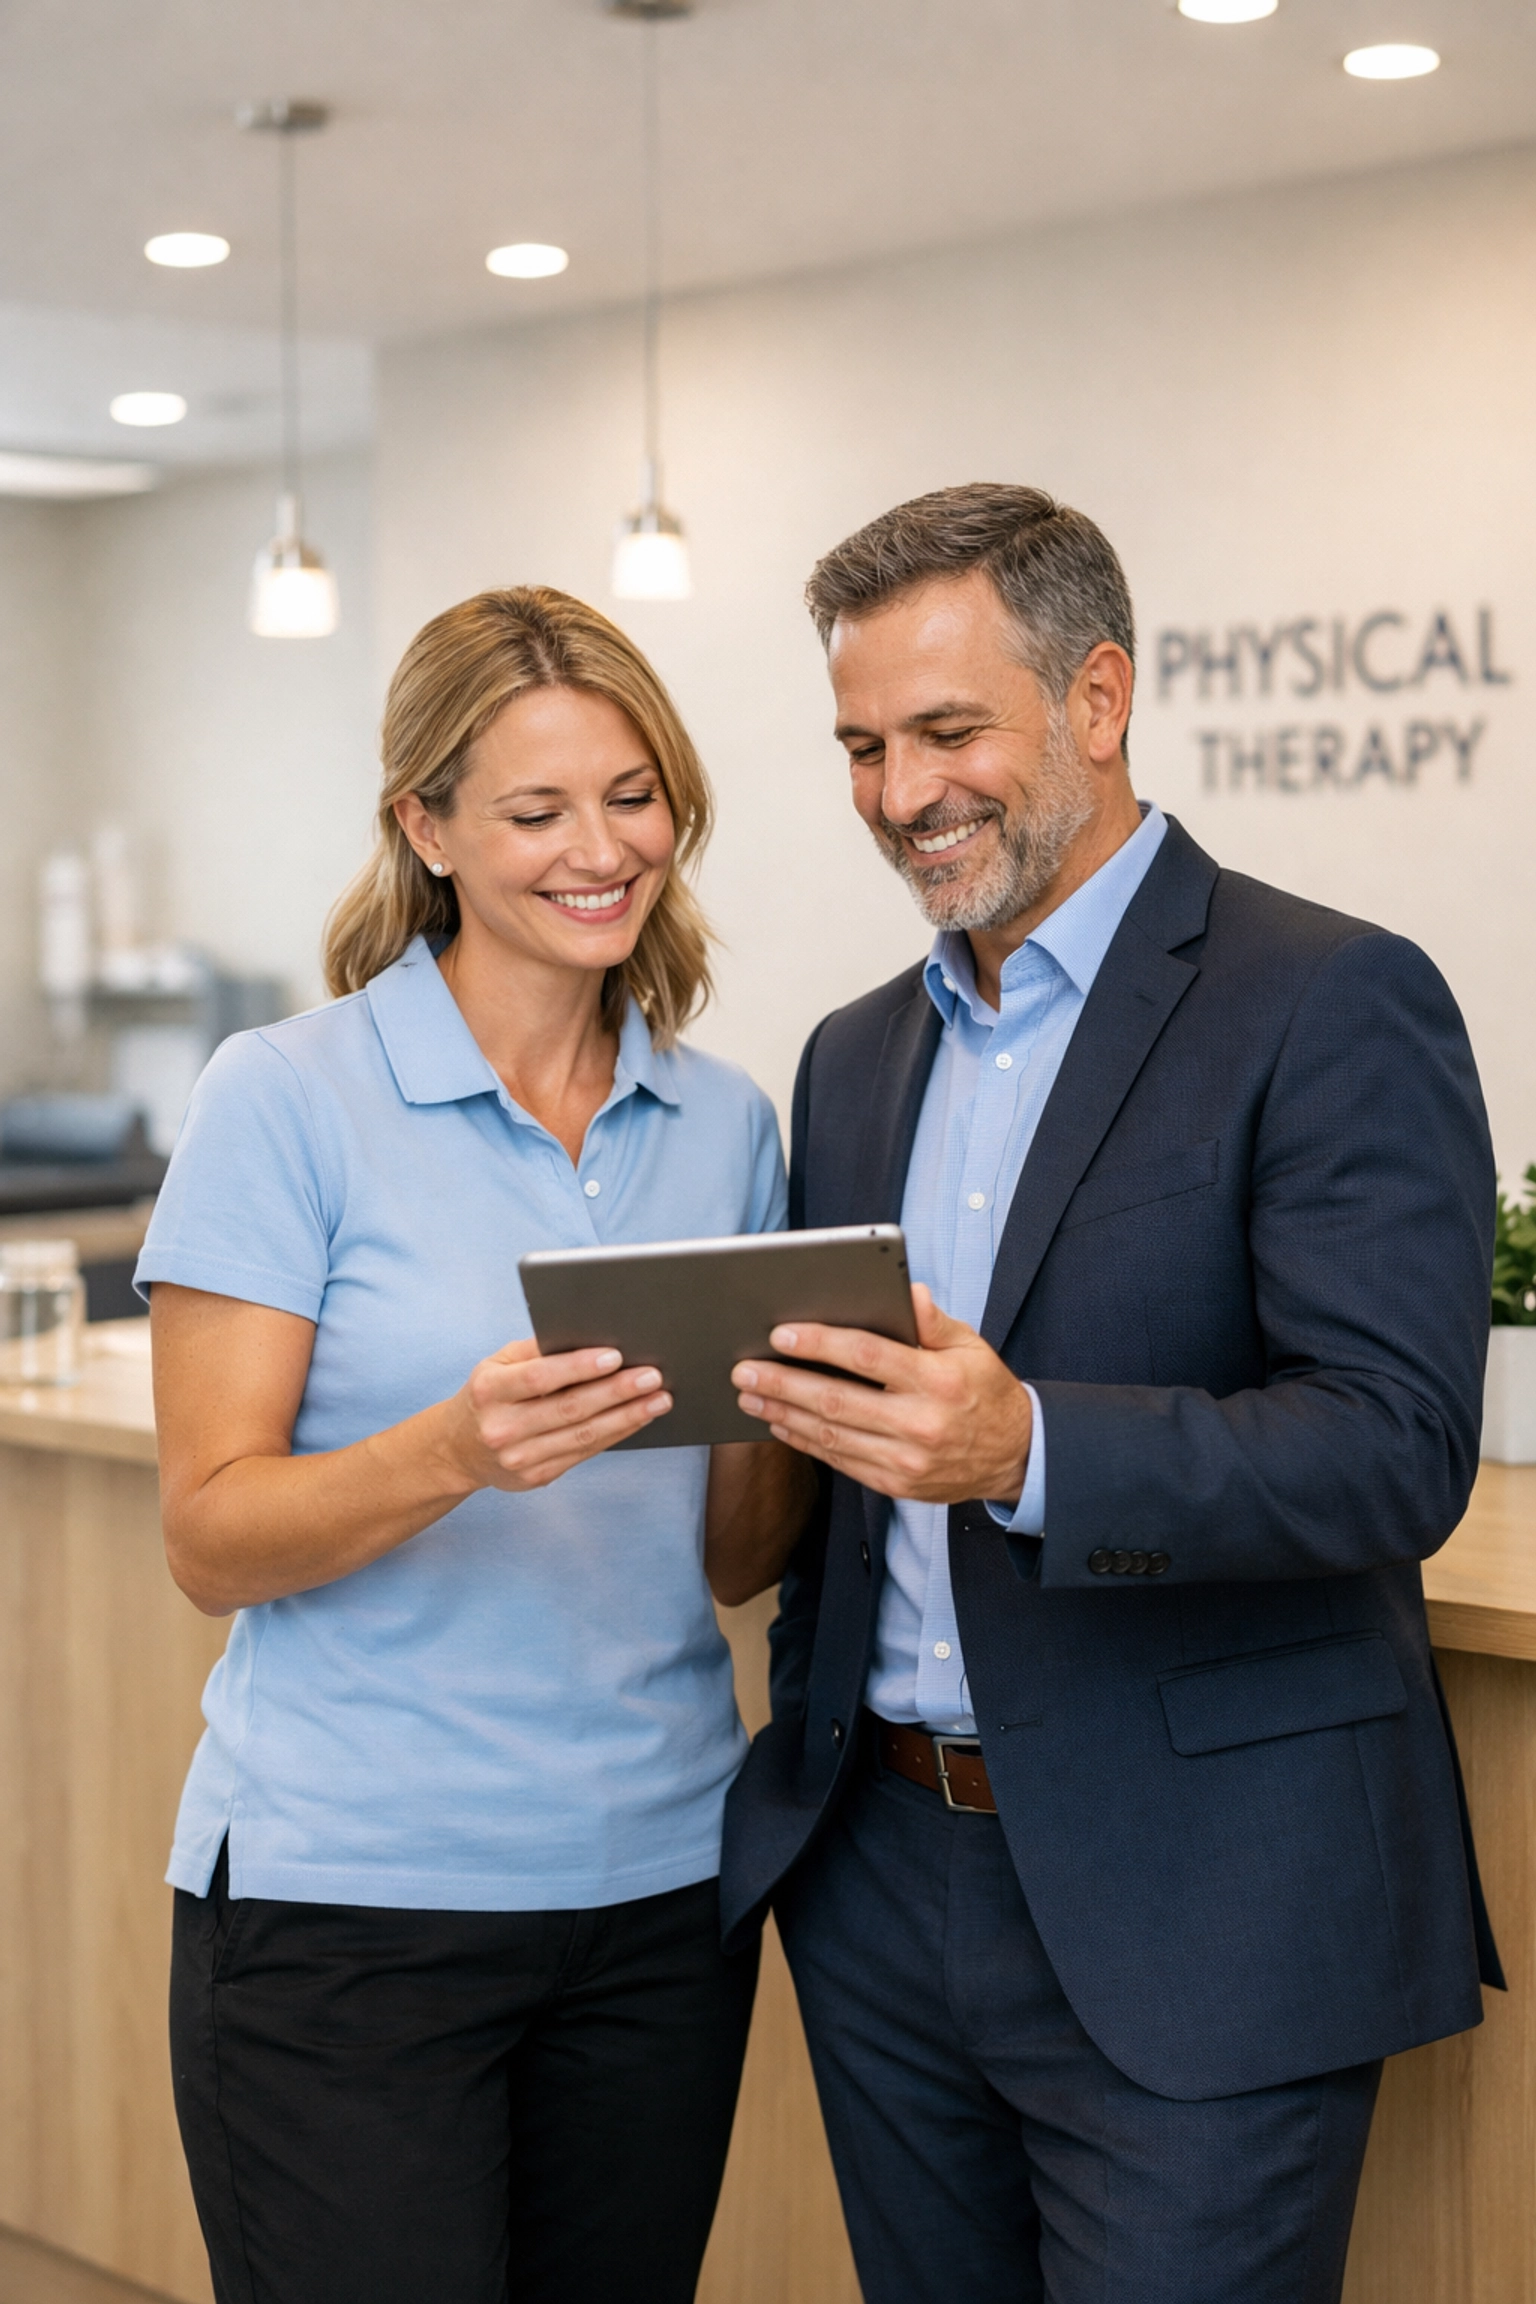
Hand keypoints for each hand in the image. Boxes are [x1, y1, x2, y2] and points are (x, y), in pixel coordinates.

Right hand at [447, 1340, 671, 1492]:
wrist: (457, 1450)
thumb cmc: (489, 1395)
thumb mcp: (498, 1364)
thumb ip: (537, 1350)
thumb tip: (590, 1337)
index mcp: (489, 1390)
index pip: (539, 1377)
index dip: (579, 1367)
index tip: (615, 1356)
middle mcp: (501, 1427)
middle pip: (569, 1408)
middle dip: (617, 1392)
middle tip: (652, 1377)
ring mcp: (519, 1457)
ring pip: (583, 1435)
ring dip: (627, 1417)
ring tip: (659, 1399)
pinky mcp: (536, 1476)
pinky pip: (584, 1453)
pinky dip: (616, 1434)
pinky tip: (637, 1419)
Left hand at [732, 1284, 1031, 1505]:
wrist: (1016, 1456)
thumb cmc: (985, 1390)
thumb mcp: (971, 1346)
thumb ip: (933, 1321)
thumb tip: (908, 1291)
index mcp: (938, 1381)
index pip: (868, 1357)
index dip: (820, 1344)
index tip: (781, 1334)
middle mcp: (920, 1424)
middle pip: (837, 1401)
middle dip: (783, 1383)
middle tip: (745, 1369)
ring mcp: (907, 1460)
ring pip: (831, 1436)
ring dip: (783, 1414)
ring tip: (750, 1395)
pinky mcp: (896, 1484)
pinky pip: (841, 1461)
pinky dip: (805, 1442)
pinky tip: (780, 1423)